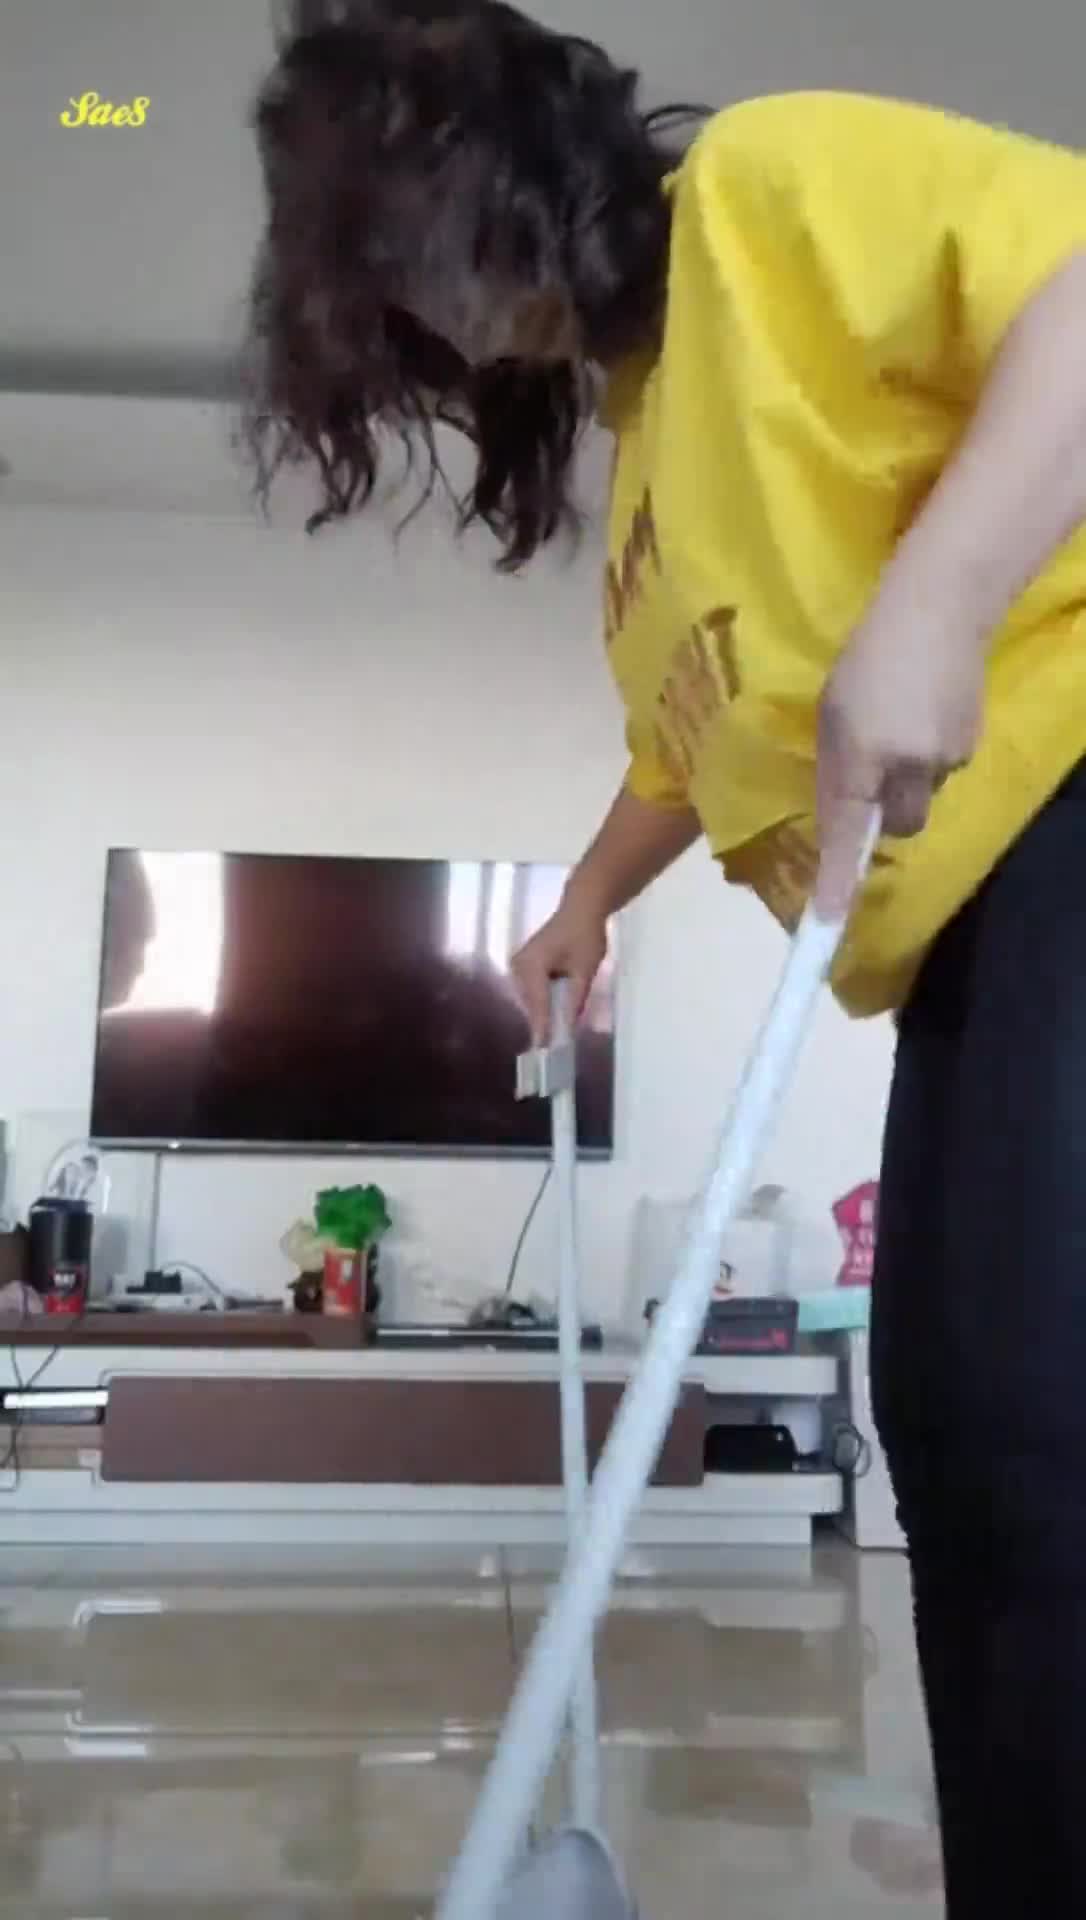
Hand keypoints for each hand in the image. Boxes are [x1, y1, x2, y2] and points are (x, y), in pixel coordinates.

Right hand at [510, 896, 607, 1043]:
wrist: (581, 908)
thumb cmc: (586, 936)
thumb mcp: (585, 970)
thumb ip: (575, 999)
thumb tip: (569, 1027)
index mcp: (533, 965)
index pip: (538, 1004)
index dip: (542, 1027)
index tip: (543, 1049)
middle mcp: (519, 965)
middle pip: (530, 1003)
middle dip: (540, 1022)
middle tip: (550, 1046)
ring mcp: (519, 963)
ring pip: (529, 997)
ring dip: (540, 1012)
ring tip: (551, 1034)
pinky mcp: (524, 963)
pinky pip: (530, 989)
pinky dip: (540, 1001)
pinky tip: (551, 1013)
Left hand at [815, 611, 983, 917]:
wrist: (939, 610)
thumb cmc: (867, 656)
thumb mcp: (832, 711)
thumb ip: (836, 768)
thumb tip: (841, 817)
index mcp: (861, 757)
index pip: (847, 832)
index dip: (837, 880)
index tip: (825, 922)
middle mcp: (906, 767)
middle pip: (898, 826)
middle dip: (883, 813)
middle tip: (871, 772)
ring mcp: (945, 758)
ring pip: (920, 794)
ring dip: (906, 776)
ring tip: (899, 720)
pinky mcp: (971, 744)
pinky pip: (941, 769)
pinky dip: (928, 753)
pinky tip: (924, 711)